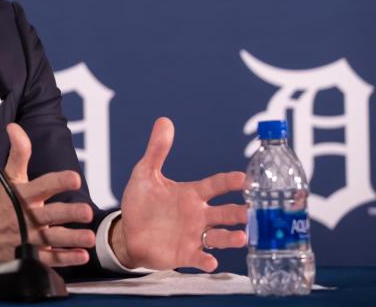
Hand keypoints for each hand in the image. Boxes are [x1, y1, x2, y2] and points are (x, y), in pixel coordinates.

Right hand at [0, 123, 96, 269]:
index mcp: (23, 196)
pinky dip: (66, 259)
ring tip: (90, 238)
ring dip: (72, 239)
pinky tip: (82, 255)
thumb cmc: (1, 204)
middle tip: (87, 211)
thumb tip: (14, 127)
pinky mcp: (32, 255)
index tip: (75, 177)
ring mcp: (30, 238)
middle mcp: (27, 217)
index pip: (42, 186)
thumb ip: (18, 153)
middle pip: (50, 215)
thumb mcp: (8, 178)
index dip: (58, 182)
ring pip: (53, 239)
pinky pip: (50, 258)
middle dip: (69, 213)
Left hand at [112, 117, 247, 271]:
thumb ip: (157, 150)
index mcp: (191, 193)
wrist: (128, 231)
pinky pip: (199, 257)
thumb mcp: (145, 173)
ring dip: (231, 237)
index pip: (215, 185)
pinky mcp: (184, 254)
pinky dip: (206, 260)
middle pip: (224, 212)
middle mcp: (198, 215)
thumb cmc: (141, 201)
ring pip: (219, 236)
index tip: (244, 178)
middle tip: (254, 212)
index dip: (229, 181)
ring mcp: (194, 235)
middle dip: (240, 212)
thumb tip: (164, 121)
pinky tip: (211, 262)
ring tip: (242, 237)